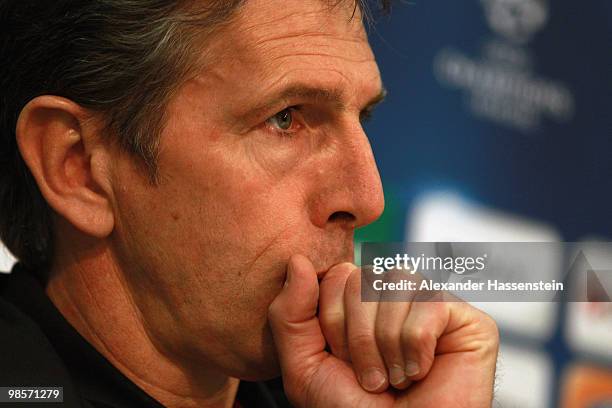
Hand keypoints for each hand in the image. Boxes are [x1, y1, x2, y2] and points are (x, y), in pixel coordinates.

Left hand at [268, 254, 498, 406]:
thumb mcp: (305, 367)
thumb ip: (290, 314)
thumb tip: (299, 261)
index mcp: (358, 301)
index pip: (337, 275)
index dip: (333, 323)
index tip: (344, 363)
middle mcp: (394, 296)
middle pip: (363, 279)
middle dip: (358, 339)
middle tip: (372, 377)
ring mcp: (430, 304)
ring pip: (394, 286)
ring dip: (386, 345)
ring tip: (395, 377)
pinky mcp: (466, 318)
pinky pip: (429, 306)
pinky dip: (417, 349)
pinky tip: (422, 372)